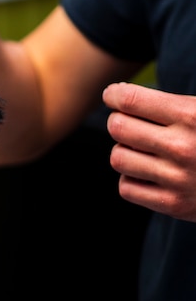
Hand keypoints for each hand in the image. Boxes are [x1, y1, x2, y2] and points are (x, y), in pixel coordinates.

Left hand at [103, 82, 195, 220]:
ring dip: (124, 150)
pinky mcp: (175, 205)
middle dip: (119, 121)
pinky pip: (127, 188)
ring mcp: (178, 179)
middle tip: (128, 122)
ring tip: (140, 149)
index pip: (130, 100)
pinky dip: (131, 178)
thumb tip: (119, 95)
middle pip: (118, 128)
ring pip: (118, 158)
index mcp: (193, 116)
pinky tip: (146, 172)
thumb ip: (173, 104)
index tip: (113, 96)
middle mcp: (184, 147)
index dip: (114, 95)